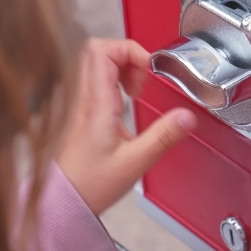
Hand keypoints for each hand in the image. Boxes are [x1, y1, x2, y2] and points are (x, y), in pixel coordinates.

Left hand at [57, 38, 196, 214]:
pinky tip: (131, 103)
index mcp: (97, 104)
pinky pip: (100, 84)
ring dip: (124, 69)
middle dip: (128, 55)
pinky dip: (119, 84)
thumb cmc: (91, 184)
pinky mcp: (86, 115)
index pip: (103, 51)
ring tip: (140, 90)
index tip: (151, 67)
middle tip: (146, 76)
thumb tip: (187, 116)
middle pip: (98, 51)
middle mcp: (86, 100)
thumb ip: (163, 136)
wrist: (64, 200)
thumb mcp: (135, 162)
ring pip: (98, 66)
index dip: (131, 50)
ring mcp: (83, 105)